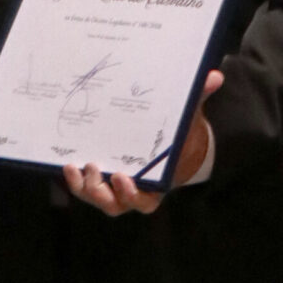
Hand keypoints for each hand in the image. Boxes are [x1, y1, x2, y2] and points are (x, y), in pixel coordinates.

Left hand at [63, 72, 222, 217]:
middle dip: (101, 192)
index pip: (145, 201)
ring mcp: (111, 188)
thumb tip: (215, 76)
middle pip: (114, 205)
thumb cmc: (175, 135)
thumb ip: (197, 99)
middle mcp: (131, 192)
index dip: (133, 195)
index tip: (123, 177)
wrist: (163, 142)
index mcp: (155, 185)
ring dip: (83, 188)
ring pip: (95, 198)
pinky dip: (74, 180)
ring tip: (76, 166)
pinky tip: (66, 163)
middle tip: (95, 168)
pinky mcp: (97, 179)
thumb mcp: (186, 118)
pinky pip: (83, 186)